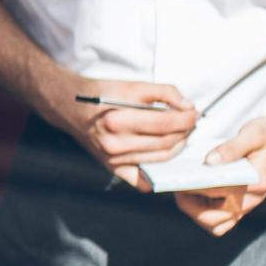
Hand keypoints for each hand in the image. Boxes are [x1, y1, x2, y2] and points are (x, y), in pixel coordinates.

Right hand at [42, 76, 196, 188]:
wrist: (70, 108)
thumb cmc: (101, 94)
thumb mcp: (132, 85)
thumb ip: (164, 92)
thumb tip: (188, 107)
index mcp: (117, 120)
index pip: (165, 124)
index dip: (187, 118)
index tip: (195, 113)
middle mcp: (114, 144)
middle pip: (166, 143)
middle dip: (185, 132)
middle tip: (191, 122)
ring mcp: (113, 159)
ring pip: (160, 158)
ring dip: (178, 146)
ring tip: (181, 133)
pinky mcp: (112, 168)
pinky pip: (142, 179)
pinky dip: (157, 173)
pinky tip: (164, 156)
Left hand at [173, 115, 265, 235]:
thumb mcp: (255, 132)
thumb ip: (232, 147)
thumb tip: (209, 161)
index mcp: (255, 182)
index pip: (215, 191)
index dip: (190, 187)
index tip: (175, 179)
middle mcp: (251, 199)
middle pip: (213, 220)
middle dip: (189, 207)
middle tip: (176, 186)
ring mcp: (247, 205)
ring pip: (216, 224)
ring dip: (196, 213)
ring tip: (184, 191)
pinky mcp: (243, 204)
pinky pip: (221, 220)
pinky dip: (205, 212)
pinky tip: (194, 193)